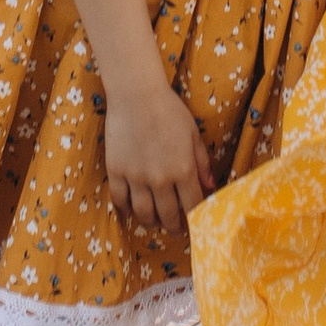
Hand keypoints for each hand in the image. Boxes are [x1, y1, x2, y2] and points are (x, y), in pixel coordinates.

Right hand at [104, 81, 213, 238]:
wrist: (136, 95)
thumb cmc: (169, 110)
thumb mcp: (193, 134)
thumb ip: (202, 163)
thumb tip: (210, 188)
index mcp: (183, 170)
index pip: (192, 206)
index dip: (195, 219)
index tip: (195, 224)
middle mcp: (160, 179)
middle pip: (167, 215)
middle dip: (173, 227)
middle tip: (176, 230)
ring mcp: (136, 177)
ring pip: (143, 213)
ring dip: (151, 222)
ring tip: (155, 222)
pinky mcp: (116, 172)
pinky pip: (120, 200)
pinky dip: (125, 210)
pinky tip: (130, 211)